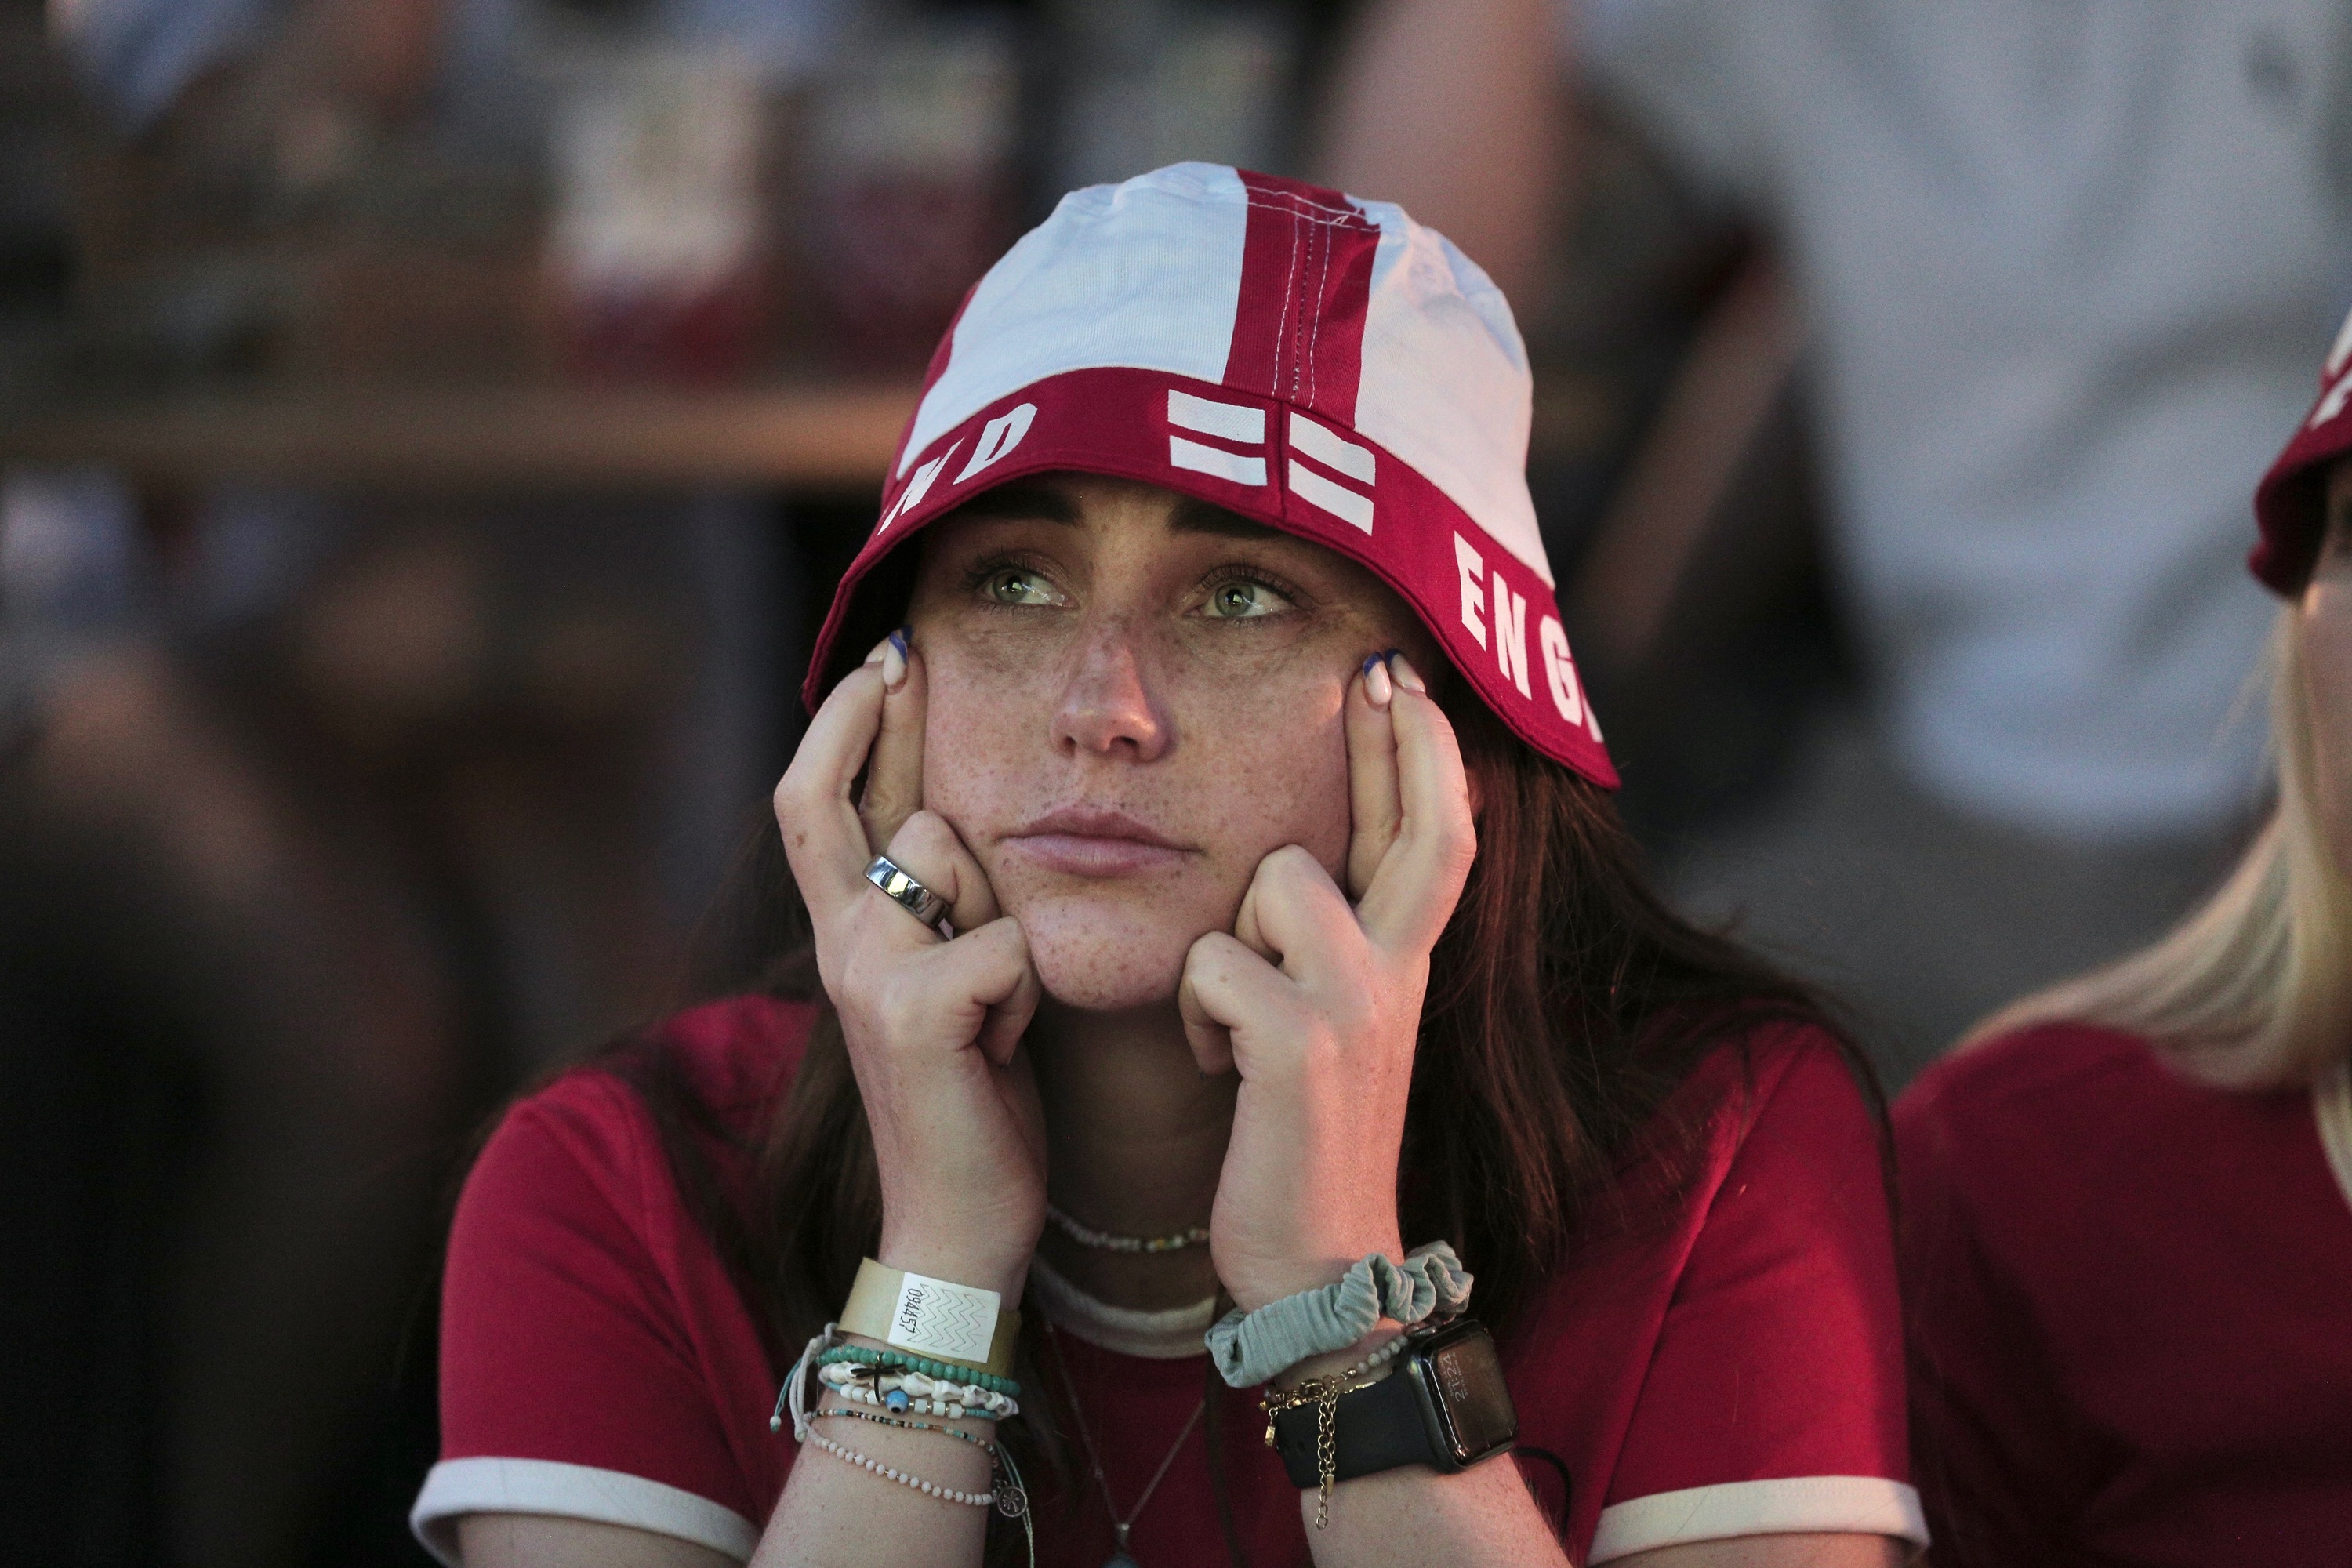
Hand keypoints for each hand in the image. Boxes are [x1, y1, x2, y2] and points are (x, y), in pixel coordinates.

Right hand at [772, 635, 1046, 1297]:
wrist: (959, 1220)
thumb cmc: (975, 1098)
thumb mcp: (950, 981)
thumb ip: (939, 904)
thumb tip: (955, 814)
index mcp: (846, 934)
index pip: (814, 804)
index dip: (838, 725)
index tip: (881, 659)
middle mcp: (840, 942)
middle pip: (871, 804)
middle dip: (897, 738)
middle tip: (911, 661)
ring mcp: (866, 972)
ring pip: (959, 858)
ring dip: (1003, 920)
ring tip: (998, 1007)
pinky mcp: (910, 1009)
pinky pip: (1004, 942)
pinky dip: (1027, 994)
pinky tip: (1006, 1048)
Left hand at [1179, 652, 1477, 1311]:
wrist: (1319, 1262)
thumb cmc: (1306, 1138)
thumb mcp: (1337, 1028)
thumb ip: (1333, 950)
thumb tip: (1296, 875)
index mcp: (1404, 969)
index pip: (1440, 838)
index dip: (1430, 757)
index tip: (1406, 682)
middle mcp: (1398, 974)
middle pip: (1418, 828)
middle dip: (1402, 740)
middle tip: (1381, 671)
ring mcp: (1355, 1004)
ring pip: (1273, 884)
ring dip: (1229, 944)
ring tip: (1230, 1023)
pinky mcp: (1300, 1042)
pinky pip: (1214, 962)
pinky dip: (1194, 1013)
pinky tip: (1215, 1068)